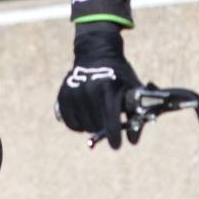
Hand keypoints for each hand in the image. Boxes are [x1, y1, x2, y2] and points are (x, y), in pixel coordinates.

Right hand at [55, 21, 139, 147]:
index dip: (114, 135)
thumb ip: (135, 114)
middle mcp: (89, 89)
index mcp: (108, 87)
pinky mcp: (63, 95)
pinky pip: (71, 123)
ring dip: (93, 126)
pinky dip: (79, 125)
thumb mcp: (132, 88)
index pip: (111, 119)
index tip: (116, 145)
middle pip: (97, 125)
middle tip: (109, 125)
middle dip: (105, 129)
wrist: (96, 53)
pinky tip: (86, 116)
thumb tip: (133, 141)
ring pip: (84, 126)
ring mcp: (74, 92)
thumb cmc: (119, 74)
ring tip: (99, 115)